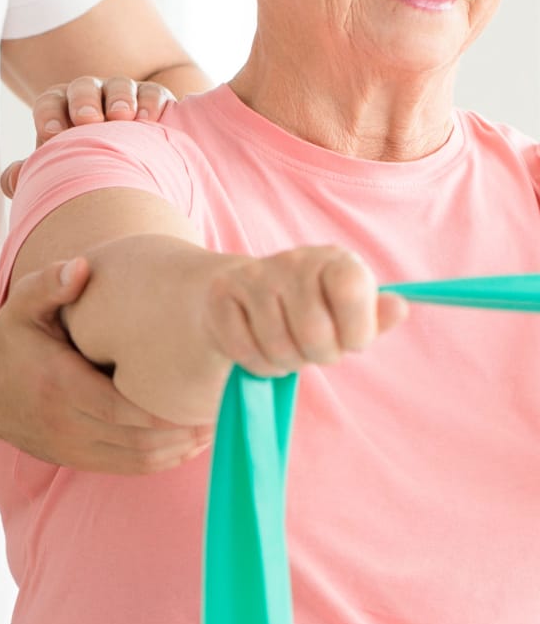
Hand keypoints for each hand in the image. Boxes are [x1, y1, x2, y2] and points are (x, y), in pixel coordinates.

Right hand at [0, 256, 213, 472]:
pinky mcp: (76, 460)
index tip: (205, 395)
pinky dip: (163, 460)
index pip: (125, 410)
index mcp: (59, 385)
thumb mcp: (22, 305)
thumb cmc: (11, 341)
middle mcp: (66, 424)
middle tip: (224, 412)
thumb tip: (81, 267)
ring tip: (214, 427)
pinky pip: (128, 469)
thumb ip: (51, 284)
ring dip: (181, 450)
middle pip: (140, 442)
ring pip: (139, 461)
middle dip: (186, 433)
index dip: (169, 412)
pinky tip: (188, 443)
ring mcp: (71, 448)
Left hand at [1, 76, 174, 198]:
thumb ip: (34, 174)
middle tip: (87, 120)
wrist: (129, 169)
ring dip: (120, 98)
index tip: (51, 135)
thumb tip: (10, 181)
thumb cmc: (86, 169)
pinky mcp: (153, 101)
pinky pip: (153, 94)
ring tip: (122, 116)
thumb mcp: (60, 171)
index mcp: (60, 110)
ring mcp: (123, 96)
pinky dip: (151, 103)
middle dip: (84, 101)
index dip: (49, 115)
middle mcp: (90, 98)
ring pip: (119, 87)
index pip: (50, 103)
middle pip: (83, 88)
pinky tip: (149, 119)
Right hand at [203, 246, 407, 375]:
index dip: (356, 331)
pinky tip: (260, 348)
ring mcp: (254, 275)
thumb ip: (375, 316)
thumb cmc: (312, 311)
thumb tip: (400, 308)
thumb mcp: (349, 313)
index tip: (352, 340)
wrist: (249, 295)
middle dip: (318, 356)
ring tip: (288, 348)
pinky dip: (257, 363)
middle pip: (314, 333)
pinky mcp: (222, 294)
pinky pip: (244, 350)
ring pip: (277, 347)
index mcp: (335, 261)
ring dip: (285, 363)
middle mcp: (294, 260)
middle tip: (315, 350)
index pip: (352, 291)